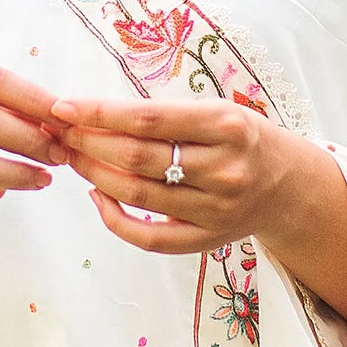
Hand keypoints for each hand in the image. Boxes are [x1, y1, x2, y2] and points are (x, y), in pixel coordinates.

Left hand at [47, 91, 315, 256]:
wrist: (287, 184)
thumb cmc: (240, 137)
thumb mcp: (215, 110)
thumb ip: (164, 114)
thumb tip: (92, 113)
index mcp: (226, 125)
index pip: (148, 119)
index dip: (99, 114)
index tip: (63, 106)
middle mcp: (224, 169)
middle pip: (137, 158)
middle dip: (88, 143)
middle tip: (59, 131)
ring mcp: (216, 210)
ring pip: (137, 196)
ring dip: (94, 175)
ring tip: (72, 156)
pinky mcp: (207, 241)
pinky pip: (149, 238)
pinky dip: (114, 219)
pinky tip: (96, 196)